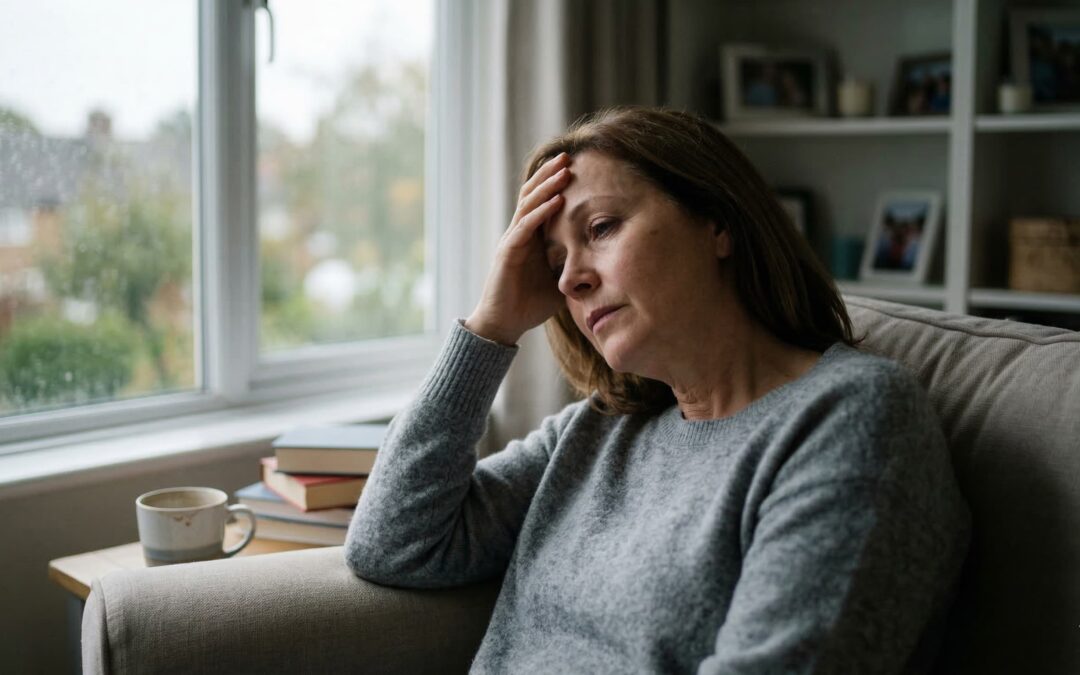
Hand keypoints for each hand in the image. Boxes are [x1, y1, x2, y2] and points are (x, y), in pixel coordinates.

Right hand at [465, 152, 570, 344]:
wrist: (504, 325)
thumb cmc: (530, 305)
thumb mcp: (560, 281)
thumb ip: (574, 267)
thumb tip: (603, 261)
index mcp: (531, 238)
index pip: (542, 202)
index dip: (555, 183)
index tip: (575, 167)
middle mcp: (519, 233)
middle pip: (533, 195)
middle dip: (550, 174)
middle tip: (569, 156)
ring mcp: (512, 241)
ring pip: (528, 205)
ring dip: (547, 186)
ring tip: (564, 169)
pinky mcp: (507, 253)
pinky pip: (525, 227)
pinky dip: (541, 212)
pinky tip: (556, 200)